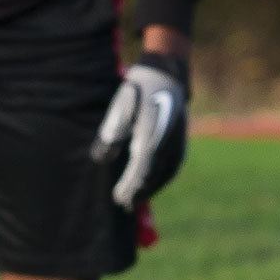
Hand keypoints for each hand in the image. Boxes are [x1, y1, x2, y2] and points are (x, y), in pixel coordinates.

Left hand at [91, 51, 188, 208]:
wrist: (166, 75)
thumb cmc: (137, 91)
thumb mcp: (119, 109)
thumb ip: (109, 135)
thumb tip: (99, 159)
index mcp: (151, 137)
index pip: (140, 171)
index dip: (129, 187)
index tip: (117, 198)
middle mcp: (168, 145)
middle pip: (154, 177)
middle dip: (139, 192)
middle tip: (123, 204)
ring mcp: (177, 144)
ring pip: (165, 174)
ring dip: (151, 188)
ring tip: (136, 199)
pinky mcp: (180, 142)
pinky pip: (171, 167)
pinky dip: (160, 179)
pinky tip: (150, 183)